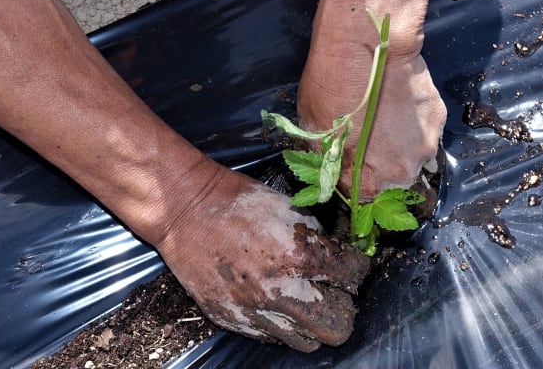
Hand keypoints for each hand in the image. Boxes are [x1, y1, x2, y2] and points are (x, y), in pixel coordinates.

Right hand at [155, 171, 369, 350]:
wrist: (186, 210)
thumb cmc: (237, 201)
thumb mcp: (289, 209)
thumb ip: (316, 239)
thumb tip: (336, 258)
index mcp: (300, 256)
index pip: (352, 276)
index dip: (356, 269)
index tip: (350, 267)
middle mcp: (281, 291)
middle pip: (337, 327)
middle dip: (343, 310)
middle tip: (334, 294)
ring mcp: (256, 311)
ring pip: (305, 341)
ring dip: (312, 323)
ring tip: (306, 303)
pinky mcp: (233, 320)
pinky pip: (272, 338)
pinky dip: (281, 324)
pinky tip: (277, 304)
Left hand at [298, 42, 445, 201]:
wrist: (368, 47)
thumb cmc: (333, 88)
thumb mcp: (314, 128)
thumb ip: (327, 158)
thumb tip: (331, 170)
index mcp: (370, 180)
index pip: (363, 196)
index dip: (353, 179)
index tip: (349, 163)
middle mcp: (403, 170)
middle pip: (392, 178)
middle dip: (380, 163)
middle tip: (367, 137)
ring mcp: (426, 144)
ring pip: (412, 153)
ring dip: (400, 144)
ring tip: (384, 118)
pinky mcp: (439, 118)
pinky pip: (424, 130)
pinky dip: (413, 122)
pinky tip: (399, 103)